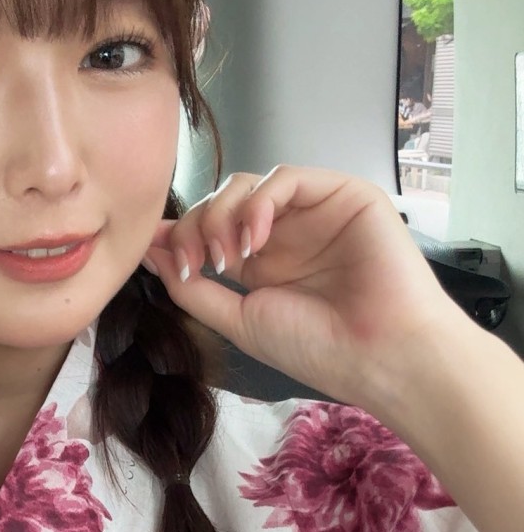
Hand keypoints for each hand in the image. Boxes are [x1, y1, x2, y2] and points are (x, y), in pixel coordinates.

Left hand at [142, 166, 464, 413]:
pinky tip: (255, 240)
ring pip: (246, 184)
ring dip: (222, 215)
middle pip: (219, 203)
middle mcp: (285, 233)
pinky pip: (286, 177)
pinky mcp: (342, 194)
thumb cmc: (318, 347)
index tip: (153, 251)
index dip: (176, 234)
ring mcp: (313, 212)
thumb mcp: (239, 320)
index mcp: (261, 263)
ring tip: (227, 258)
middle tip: (198, 265)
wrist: (380, 355)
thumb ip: (193, 288)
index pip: (206, 229)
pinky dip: (259, 203)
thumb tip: (150, 252)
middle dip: (195, 228)